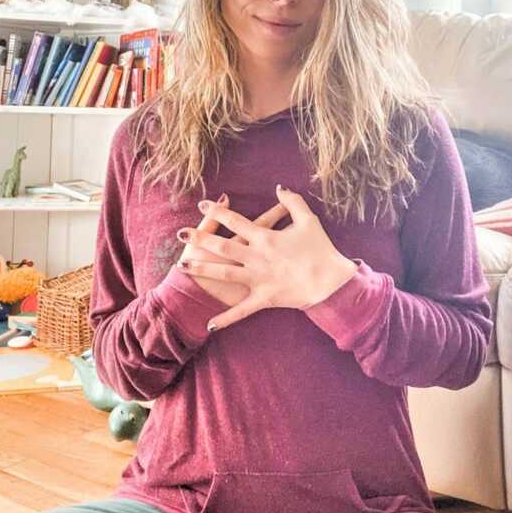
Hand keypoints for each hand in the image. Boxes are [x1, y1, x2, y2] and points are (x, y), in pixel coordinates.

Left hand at [178, 184, 357, 331]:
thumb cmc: (320, 249)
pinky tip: (208, 324)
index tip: (202, 204)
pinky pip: (241, 311)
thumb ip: (293, 201)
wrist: (331, 281)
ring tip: (181, 266)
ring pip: (224, 274)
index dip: (217, 211)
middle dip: (199, 239)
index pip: (235, 221)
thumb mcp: (309, 220)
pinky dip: (225, 319)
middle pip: (221, 246)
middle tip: (180, 233)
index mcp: (265, 237)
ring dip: (202, 270)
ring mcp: (258, 279)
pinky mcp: (263, 299)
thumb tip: (279, 187)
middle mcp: (257, 257)